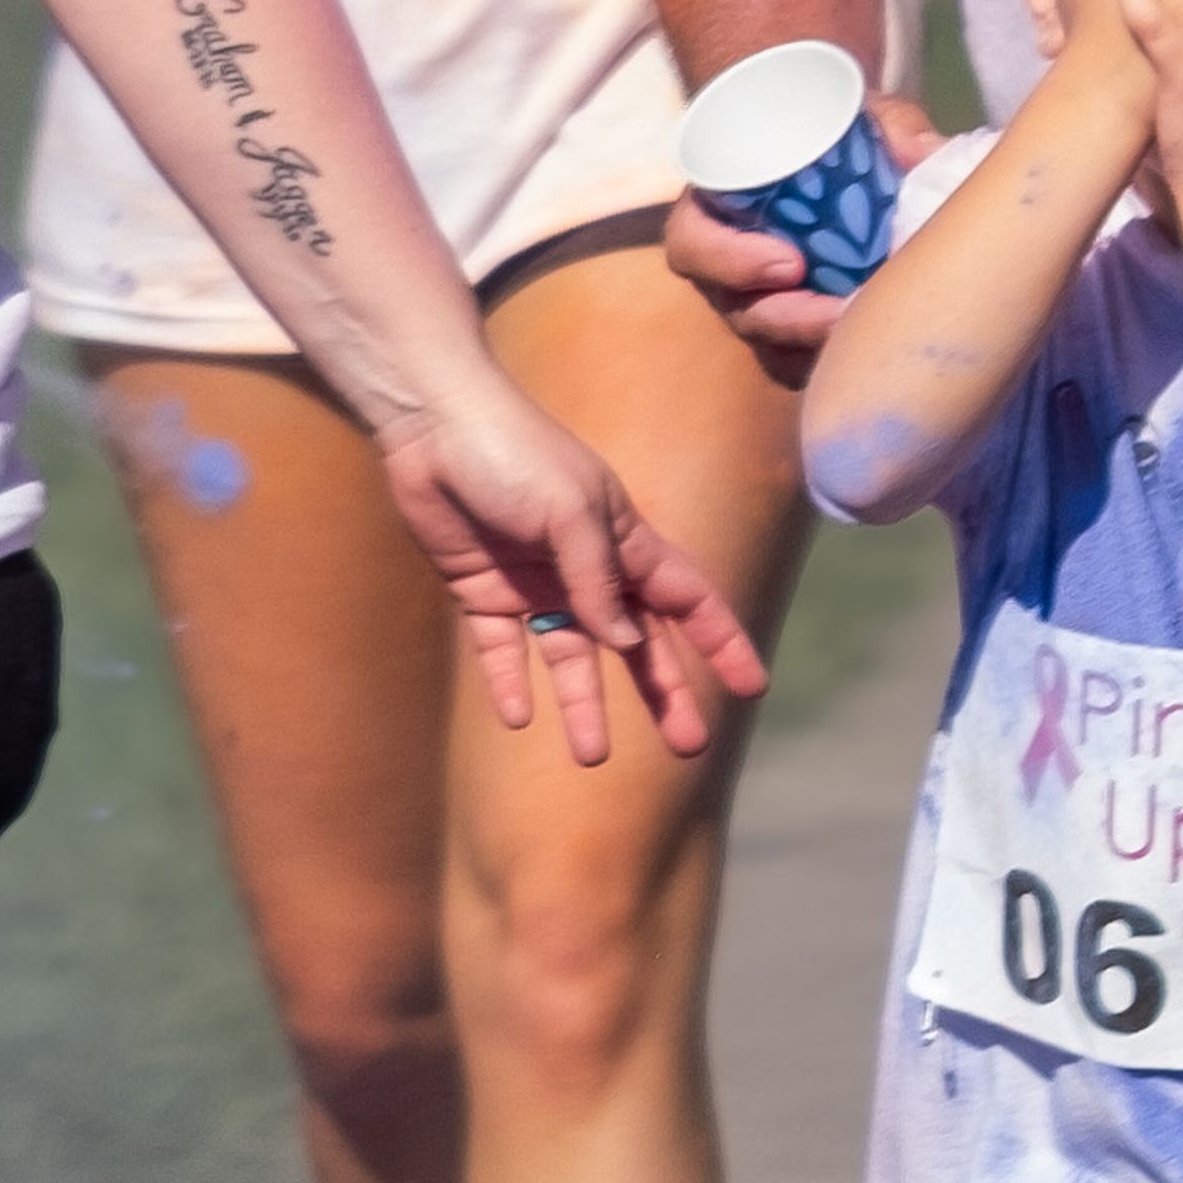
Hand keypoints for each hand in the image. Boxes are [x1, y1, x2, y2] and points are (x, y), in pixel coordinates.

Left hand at [375, 377, 768, 768]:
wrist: (430, 425)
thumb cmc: (512, 453)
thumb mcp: (569, 512)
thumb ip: (598, 581)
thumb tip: (627, 645)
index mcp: (623, 540)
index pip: (688, 600)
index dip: (722, 643)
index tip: (752, 689)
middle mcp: (586, 569)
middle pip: (638, 643)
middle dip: (664, 693)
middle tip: (687, 747)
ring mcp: (535, 584)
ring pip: (571, 659)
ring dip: (585, 705)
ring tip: (592, 758)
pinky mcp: (481, 593)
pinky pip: (501, 651)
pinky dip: (509, 685)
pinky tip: (518, 718)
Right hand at [661, 91, 940, 385]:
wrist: (857, 168)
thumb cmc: (836, 135)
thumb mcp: (862, 118)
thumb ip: (891, 126)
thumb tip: (921, 153)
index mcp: (716, 209)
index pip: (692, 244)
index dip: (728, 261)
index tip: (790, 262)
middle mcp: (730, 267)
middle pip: (738, 310)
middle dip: (789, 319)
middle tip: (841, 312)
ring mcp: (762, 306)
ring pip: (772, 348)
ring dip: (816, 348)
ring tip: (868, 335)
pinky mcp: (797, 336)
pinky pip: (805, 365)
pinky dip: (837, 362)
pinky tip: (877, 351)